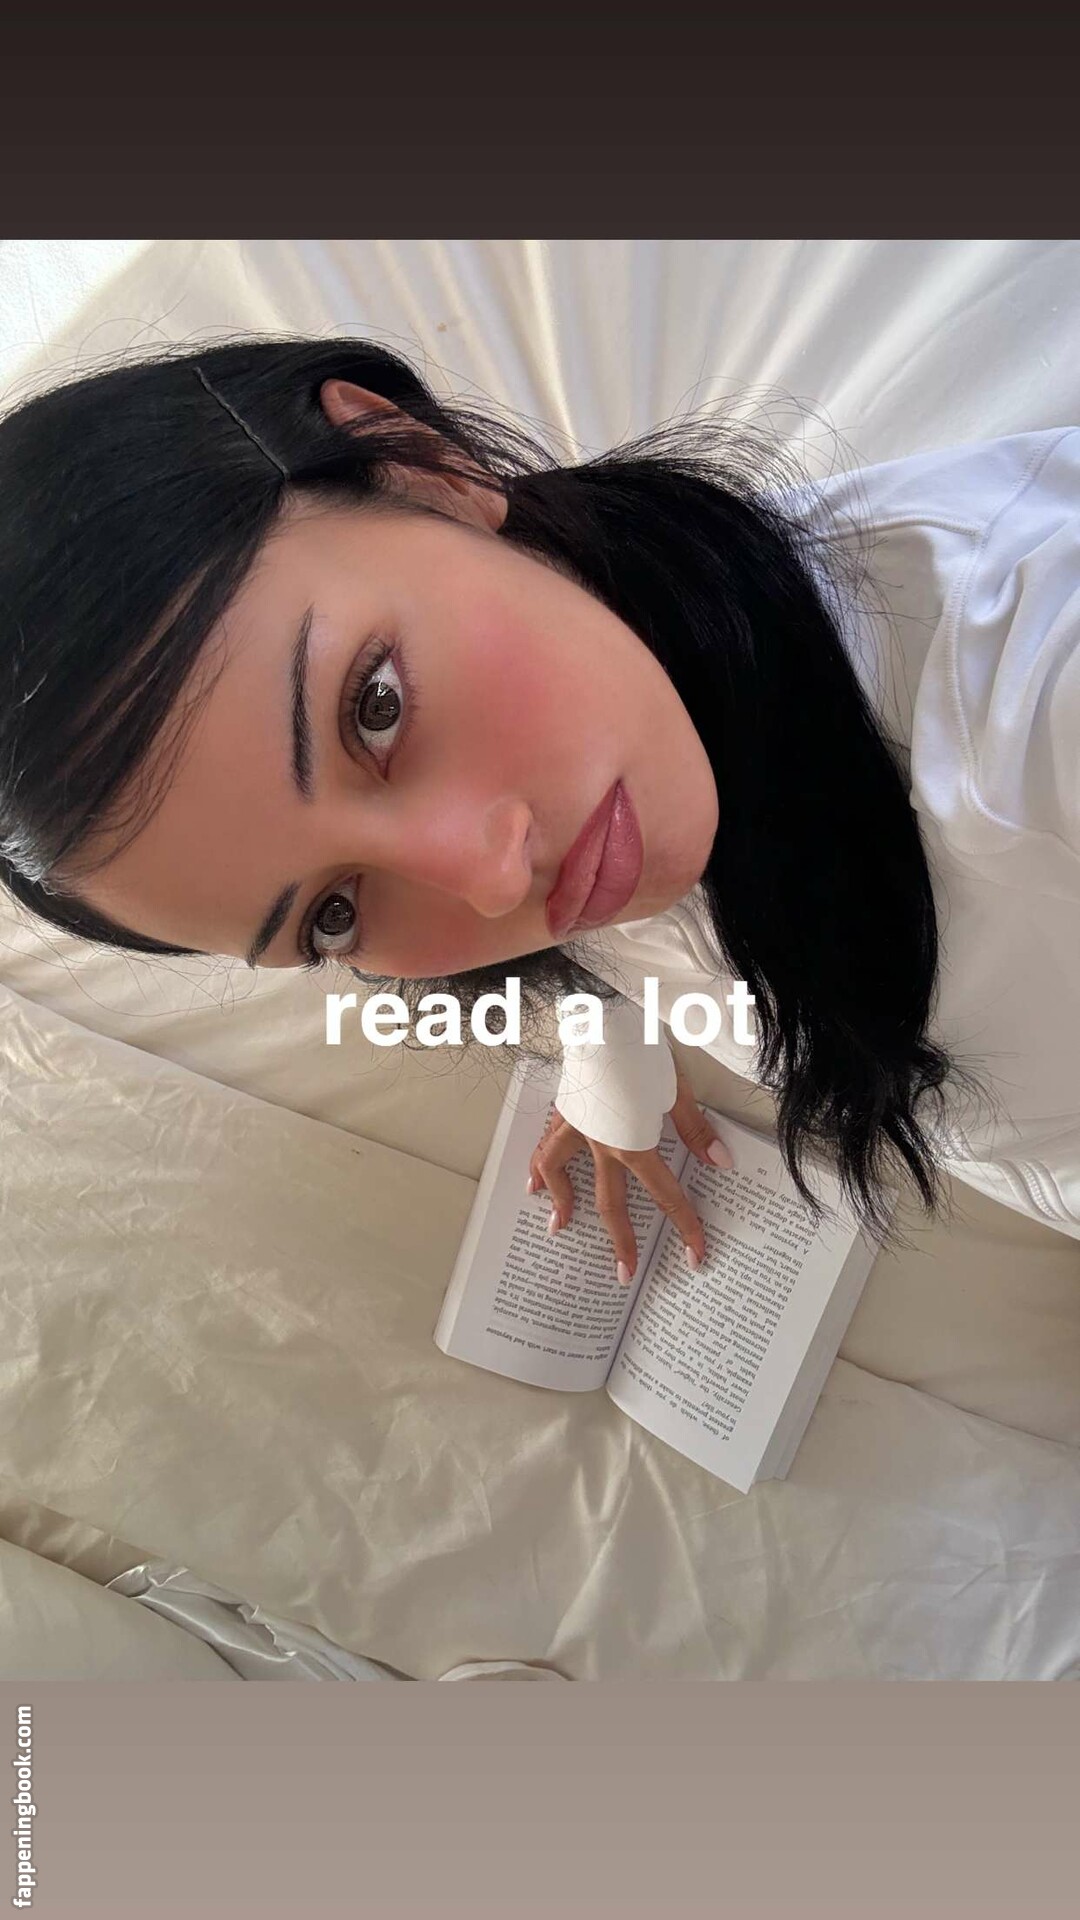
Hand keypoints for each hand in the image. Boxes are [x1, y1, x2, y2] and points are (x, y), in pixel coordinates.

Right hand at [526, 1066, 733, 1285]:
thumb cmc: (641, 1052)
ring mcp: (576, 1128)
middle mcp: (600, 1144)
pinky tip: (534, 1185)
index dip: (684, 1227)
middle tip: (625, 1274)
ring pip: (562, 1174)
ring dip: (563, 1204)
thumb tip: (720, 1164)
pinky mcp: (564, 1111)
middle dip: (621, 1242)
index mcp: (632, 1144)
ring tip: (560, 1228)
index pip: (665, 1196)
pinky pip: (546, 1146)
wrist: (603, 1020)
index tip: (695, 1256)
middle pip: (610, 1203)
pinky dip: (539, 1168)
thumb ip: (694, 1131)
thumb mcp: (677, 1091)